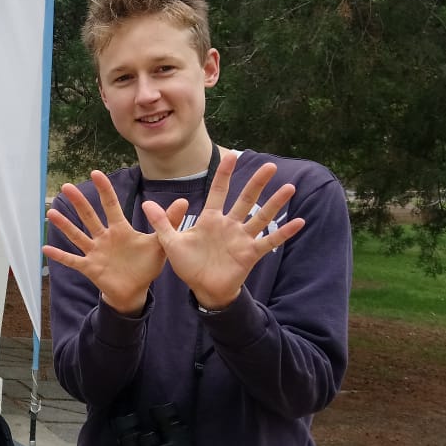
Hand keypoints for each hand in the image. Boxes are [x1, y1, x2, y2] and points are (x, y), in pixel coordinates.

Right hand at [43, 172, 184, 315]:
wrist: (135, 290)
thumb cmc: (145, 265)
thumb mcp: (159, 243)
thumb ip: (168, 222)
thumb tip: (184, 201)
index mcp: (120, 230)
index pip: (111, 205)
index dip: (104, 190)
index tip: (96, 173)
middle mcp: (104, 237)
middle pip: (89, 216)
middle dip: (79, 202)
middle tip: (67, 187)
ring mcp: (95, 252)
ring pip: (77, 235)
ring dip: (65, 225)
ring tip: (51, 213)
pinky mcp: (90, 267)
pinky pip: (72, 260)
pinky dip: (60, 255)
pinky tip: (45, 248)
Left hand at [141, 150, 304, 309]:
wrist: (202, 289)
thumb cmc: (189, 265)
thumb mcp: (172, 243)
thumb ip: (162, 223)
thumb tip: (146, 203)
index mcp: (210, 219)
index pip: (218, 191)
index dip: (224, 174)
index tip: (232, 155)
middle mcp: (229, 225)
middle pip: (245, 199)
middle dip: (256, 183)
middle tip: (270, 165)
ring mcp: (241, 238)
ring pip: (261, 217)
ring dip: (274, 203)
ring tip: (288, 188)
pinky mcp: (250, 254)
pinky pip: (269, 241)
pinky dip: (284, 233)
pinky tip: (298, 222)